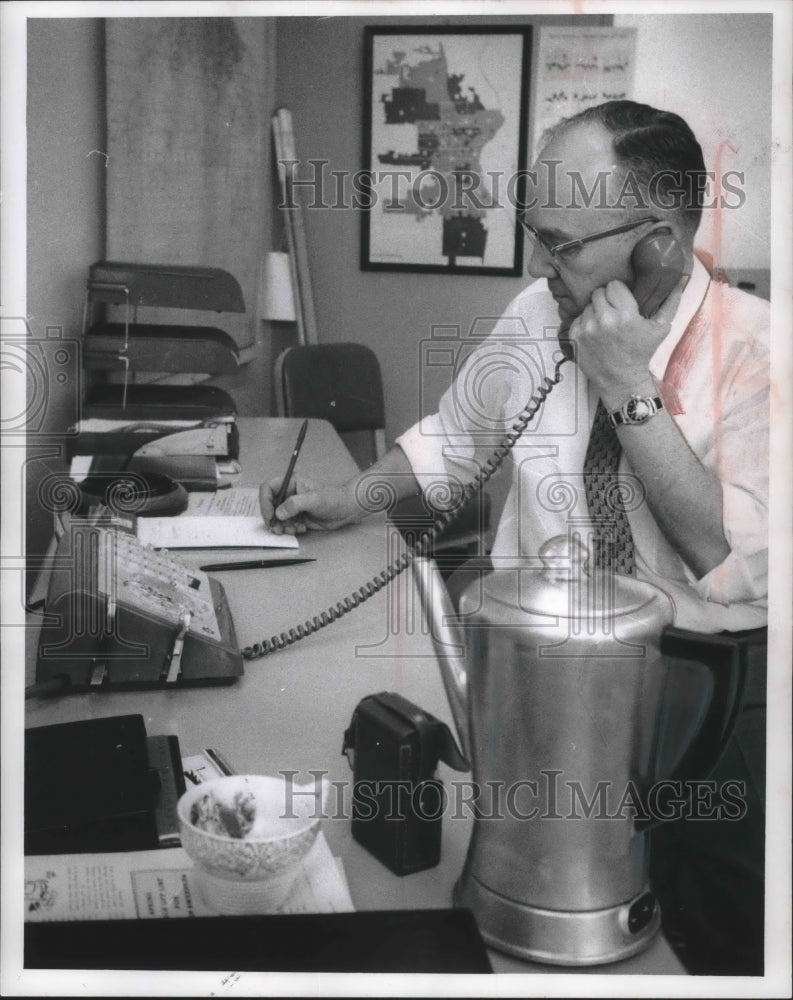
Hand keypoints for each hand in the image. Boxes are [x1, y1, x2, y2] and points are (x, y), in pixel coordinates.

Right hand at [259, 475, 362, 534]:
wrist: (347, 510)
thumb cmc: (333, 499)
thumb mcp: (314, 499)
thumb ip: (295, 504)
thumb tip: (278, 513)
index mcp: (291, 482)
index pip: (268, 488)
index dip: (265, 502)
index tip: (270, 515)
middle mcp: (289, 493)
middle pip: (270, 505)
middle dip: (272, 518)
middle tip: (277, 529)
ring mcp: (292, 506)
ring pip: (276, 517)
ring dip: (281, 526)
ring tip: (292, 530)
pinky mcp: (297, 517)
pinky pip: (285, 525)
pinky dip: (289, 529)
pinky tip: (301, 529)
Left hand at [568, 276, 686, 404]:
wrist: (621, 380)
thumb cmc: (641, 353)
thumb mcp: (661, 329)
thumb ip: (670, 302)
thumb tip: (681, 280)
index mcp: (625, 315)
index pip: (613, 285)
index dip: (619, 293)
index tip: (622, 303)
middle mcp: (604, 320)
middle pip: (598, 293)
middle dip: (606, 301)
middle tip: (614, 314)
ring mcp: (587, 329)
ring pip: (587, 306)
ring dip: (595, 312)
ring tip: (605, 326)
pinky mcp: (575, 338)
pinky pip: (577, 319)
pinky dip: (585, 324)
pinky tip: (596, 334)